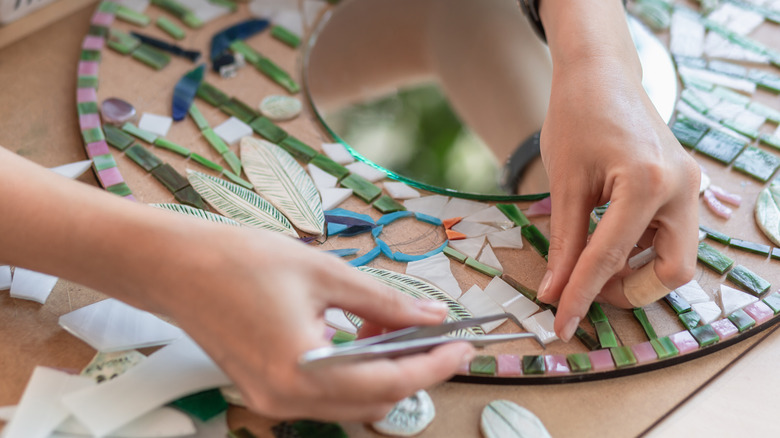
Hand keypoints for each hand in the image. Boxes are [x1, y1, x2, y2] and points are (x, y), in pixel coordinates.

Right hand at [0, 147, 471, 421]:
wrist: (174, 266)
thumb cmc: (240, 261)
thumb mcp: (324, 273)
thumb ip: (383, 302)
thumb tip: (429, 317)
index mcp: (302, 371)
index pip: (390, 382)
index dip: (434, 365)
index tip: (462, 346)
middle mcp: (287, 400)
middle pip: (374, 401)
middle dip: (415, 372)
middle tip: (439, 337)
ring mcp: (274, 402)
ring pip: (352, 403)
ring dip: (386, 373)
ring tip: (404, 332)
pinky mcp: (266, 392)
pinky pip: (327, 395)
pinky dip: (356, 373)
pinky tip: (366, 338)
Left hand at [535, 58, 699, 341]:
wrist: (600, 74)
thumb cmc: (576, 117)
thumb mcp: (564, 183)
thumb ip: (564, 242)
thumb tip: (553, 293)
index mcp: (649, 183)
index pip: (610, 259)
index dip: (581, 296)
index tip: (560, 325)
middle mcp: (682, 189)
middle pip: (672, 271)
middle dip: (629, 290)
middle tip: (587, 287)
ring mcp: (689, 187)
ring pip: (676, 257)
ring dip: (635, 270)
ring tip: (590, 259)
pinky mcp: (684, 187)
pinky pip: (670, 235)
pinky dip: (640, 249)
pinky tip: (607, 237)